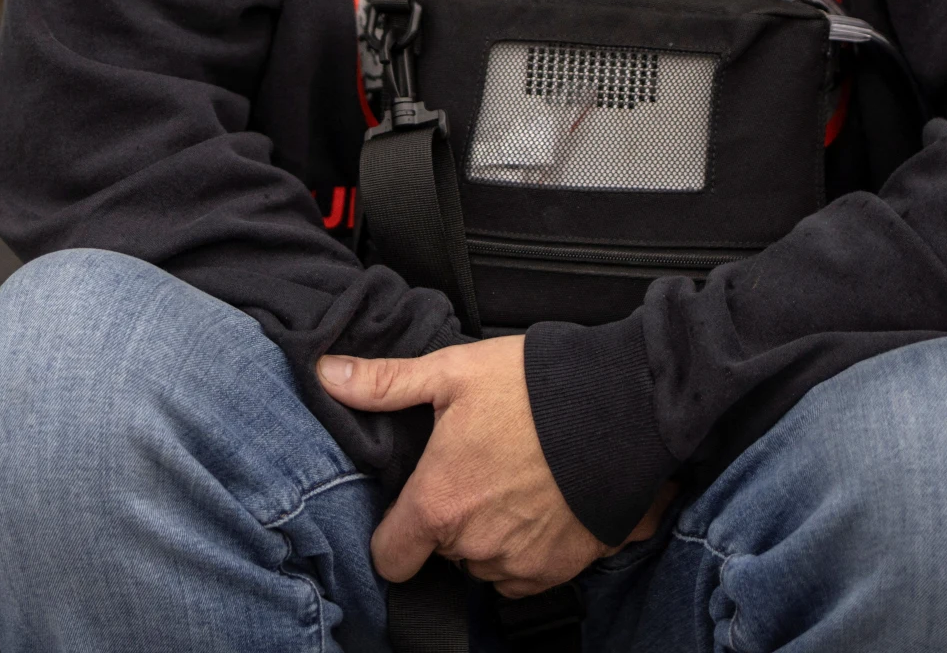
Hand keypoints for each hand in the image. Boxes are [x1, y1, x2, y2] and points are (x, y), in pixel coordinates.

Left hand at [317, 336, 669, 596]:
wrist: (620, 409)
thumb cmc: (534, 388)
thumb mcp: (453, 373)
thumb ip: (386, 383)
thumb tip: (326, 373)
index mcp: (439, 502)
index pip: (390, 557)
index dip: (394, 536)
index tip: (410, 511)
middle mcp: (474, 544)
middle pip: (442, 552)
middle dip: (452, 519)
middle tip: (477, 470)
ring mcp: (518, 561)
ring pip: (483, 562)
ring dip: (489, 535)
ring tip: (512, 481)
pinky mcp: (558, 569)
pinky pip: (523, 575)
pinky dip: (526, 549)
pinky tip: (539, 504)